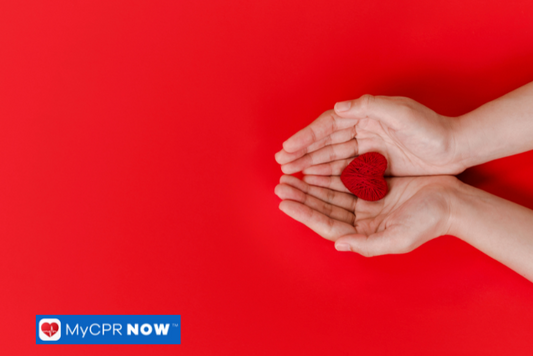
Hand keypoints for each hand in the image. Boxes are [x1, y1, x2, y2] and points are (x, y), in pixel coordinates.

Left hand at [274, 174, 458, 256]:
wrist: (452, 202)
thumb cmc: (428, 221)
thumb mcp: (398, 237)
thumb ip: (367, 244)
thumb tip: (338, 244)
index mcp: (362, 234)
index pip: (326, 224)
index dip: (304, 213)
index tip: (283, 203)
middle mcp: (360, 221)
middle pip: (323, 208)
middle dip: (301, 197)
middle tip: (280, 185)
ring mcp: (365, 204)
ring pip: (330, 194)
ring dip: (310, 186)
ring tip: (289, 176)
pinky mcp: (372, 188)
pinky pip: (344, 181)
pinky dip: (328, 175)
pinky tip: (314, 168)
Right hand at [275, 95, 465, 175]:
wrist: (455, 147)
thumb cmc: (430, 128)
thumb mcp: (402, 113)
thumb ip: (370, 107)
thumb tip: (338, 107)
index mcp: (365, 115)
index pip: (328, 125)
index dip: (307, 136)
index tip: (287, 147)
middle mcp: (363, 130)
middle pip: (325, 142)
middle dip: (302, 152)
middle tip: (281, 163)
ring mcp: (368, 148)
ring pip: (332, 156)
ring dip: (311, 164)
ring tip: (290, 172)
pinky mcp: (375, 164)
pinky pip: (345, 169)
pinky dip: (328, 174)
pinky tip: (314, 180)